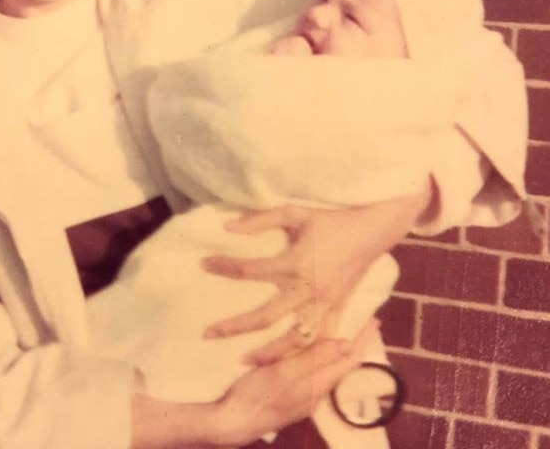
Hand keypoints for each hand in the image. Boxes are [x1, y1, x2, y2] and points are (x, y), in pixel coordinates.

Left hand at [203, 182, 433, 363]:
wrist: (374, 228)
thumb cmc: (333, 219)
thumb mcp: (296, 213)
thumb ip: (261, 220)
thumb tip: (227, 227)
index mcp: (295, 264)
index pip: (249, 270)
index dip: (223, 267)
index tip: (203, 264)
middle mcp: (308, 291)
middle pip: (264, 317)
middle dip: (234, 327)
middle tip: (207, 333)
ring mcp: (325, 305)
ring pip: (293, 340)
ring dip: (268, 353)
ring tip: (244, 360)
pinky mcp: (338, 310)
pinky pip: (320, 340)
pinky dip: (304, 353)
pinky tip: (289, 362)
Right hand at [214, 318, 377, 446]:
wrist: (232, 424)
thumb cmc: (255, 395)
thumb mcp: (284, 372)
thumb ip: (315, 359)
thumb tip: (349, 345)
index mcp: (317, 384)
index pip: (349, 360)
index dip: (362, 339)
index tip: (373, 320)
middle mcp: (316, 393)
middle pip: (342, 365)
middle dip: (354, 343)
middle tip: (360, 320)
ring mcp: (304, 398)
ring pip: (329, 370)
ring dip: (337, 350)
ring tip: (341, 330)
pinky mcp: (291, 398)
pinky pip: (315, 374)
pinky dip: (321, 358)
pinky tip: (312, 352)